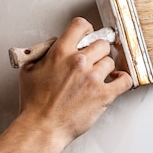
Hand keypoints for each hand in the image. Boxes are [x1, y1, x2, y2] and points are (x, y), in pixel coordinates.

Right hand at [18, 17, 132, 149]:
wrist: (42, 127)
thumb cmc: (34, 104)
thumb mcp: (29, 71)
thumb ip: (42, 54)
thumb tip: (52, 46)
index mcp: (60, 53)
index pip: (80, 25)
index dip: (86, 29)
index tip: (87, 36)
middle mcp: (79, 62)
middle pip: (101, 44)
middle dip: (98, 51)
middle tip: (94, 59)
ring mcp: (93, 78)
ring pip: (110, 61)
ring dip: (105, 68)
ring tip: (98, 76)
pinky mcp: (104, 94)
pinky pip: (124, 80)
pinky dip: (122, 79)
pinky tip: (116, 80)